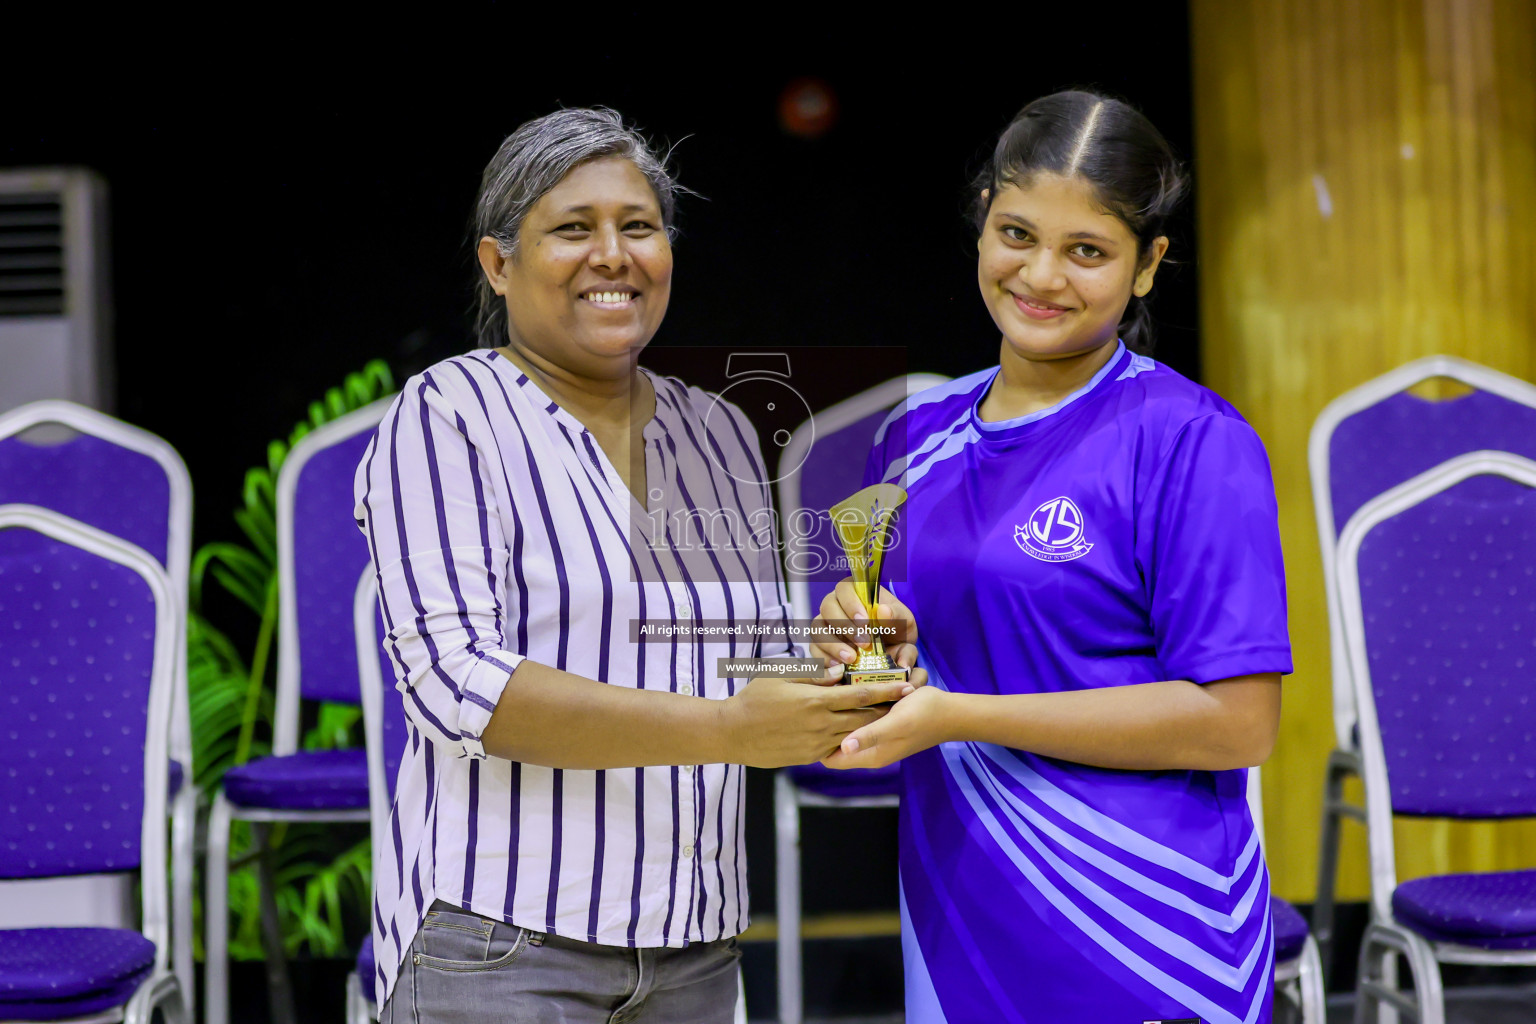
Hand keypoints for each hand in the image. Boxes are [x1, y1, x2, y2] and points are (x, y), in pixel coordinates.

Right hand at [718, 668, 913, 767]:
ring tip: (888, 717)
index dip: (886, 690)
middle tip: (905, 703)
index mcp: (816, 700)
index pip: (860, 694)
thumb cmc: (753, 699)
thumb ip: (812, 674)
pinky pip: (838, 748)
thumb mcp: (780, 676)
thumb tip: (839, 670)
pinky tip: (859, 733)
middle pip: (866, 718)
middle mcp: (821, 724)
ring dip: (873, 726)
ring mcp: (817, 744)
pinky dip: (852, 740)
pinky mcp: (810, 757)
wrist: (732, 734)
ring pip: (856, 735)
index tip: (906, 686)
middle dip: (887, 710)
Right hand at [810, 578, 918, 672]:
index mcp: (855, 592)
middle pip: (827, 608)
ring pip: (818, 629)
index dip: (851, 603)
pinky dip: (825, 658)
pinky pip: (815, 650)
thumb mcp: (904, 621)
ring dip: (833, 644)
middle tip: (863, 643)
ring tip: (851, 658)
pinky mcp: (821, 646)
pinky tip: (840, 667)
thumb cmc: (897, 630)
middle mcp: (836, 605)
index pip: (844, 588)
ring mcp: (826, 625)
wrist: (894, 653)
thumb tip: (883, 611)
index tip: (864, 621)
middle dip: (844, 626)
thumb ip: (897, 615)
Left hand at [820, 683, 948, 769]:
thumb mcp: (896, 723)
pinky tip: (849, 693)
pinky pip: (858, 722)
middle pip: (835, 745)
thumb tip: (843, 747)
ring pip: (846, 731)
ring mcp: (876, 740)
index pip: (831, 759)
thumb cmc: (924, 715)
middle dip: (826, 727)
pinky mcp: (882, 727)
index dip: (817, 743)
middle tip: (817, 702)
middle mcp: (870, 751)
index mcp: (871, 756)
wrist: (951, 711)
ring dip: (839, 716)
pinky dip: (852, 711)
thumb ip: (870, 736)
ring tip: (830, 695)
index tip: (810, 720)